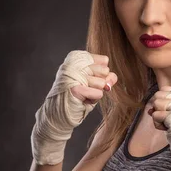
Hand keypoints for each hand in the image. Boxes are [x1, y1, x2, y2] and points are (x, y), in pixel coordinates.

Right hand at [31, 50, 116, 164]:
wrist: (60, 113)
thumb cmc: (79, 96)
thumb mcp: (95, 83)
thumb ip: (107, 77)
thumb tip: (111, 79)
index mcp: (76, 57)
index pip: (104, 61)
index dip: (102, 74)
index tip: (89, 79)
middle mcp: (73, 63)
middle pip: (104, 70)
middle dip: (99, 84)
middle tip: (86, 88)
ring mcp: (73, 75)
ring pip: (102, 83)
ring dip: (95, 93)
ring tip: (83, 95)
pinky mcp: (75, 88)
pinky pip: (98, 93)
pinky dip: (93, 99)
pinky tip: (83, 100)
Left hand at [148, 85, 170, 170]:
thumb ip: (168, 105)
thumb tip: (150, 103)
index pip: (166, 90)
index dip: (164, 104)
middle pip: (160, 95)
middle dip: (159, 109)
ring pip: (156, 103)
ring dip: (158, 117)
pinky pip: (156, 115)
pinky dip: (158, 125)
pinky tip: (168, 131)